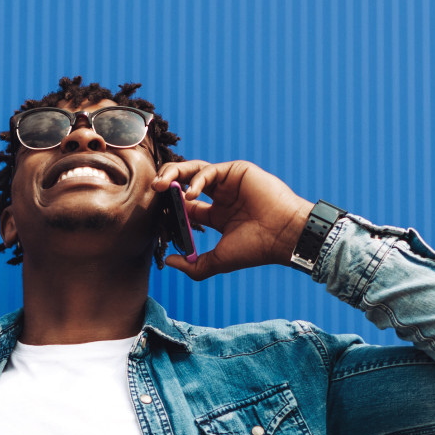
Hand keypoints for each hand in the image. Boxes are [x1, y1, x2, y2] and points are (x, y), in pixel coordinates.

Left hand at [152, 159, 312, 279]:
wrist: (282, 236)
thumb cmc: (255, 249)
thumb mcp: (218, 260)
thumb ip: (194, 264)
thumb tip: (169, 261)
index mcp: (218, 216)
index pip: (186, 207)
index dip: (170, 208)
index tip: (158, 214)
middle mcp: (222, 197)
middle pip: (187, 183)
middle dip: (167, 183)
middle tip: (153, 189)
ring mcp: (230, 182)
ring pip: (195, 170)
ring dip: (175, 173)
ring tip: (162, 184)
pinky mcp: (237, 171)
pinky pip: (210, 169)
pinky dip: (197, 180)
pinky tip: (191, 195)